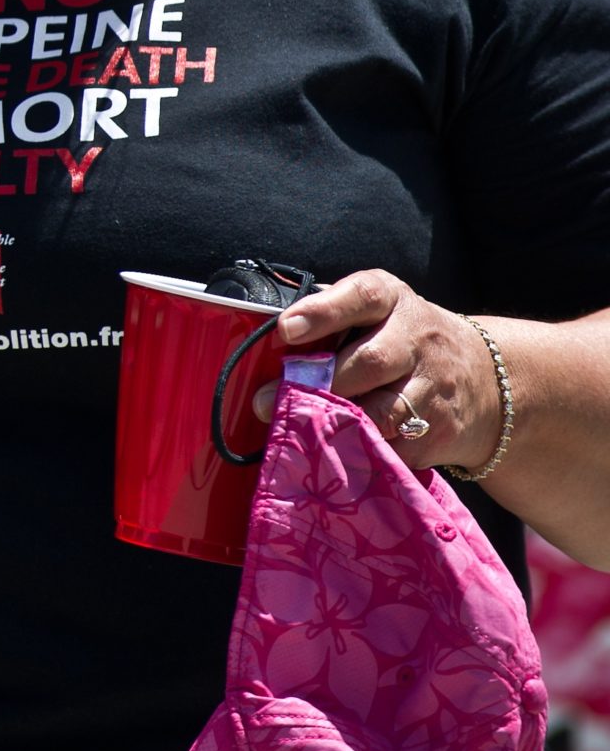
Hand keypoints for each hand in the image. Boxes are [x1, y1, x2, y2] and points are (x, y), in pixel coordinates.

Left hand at [262, 269, 502, 472]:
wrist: (487, 381)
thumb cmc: (401, 340)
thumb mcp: (375, 313)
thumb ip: (329, 320)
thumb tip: (262, 346)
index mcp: (392, 300)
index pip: (361, 297)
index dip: (323, 312)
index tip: (286, 330)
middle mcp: (417, 339)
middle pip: (370, 362)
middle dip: (319, 384)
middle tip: (268, 401)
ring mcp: (434, 387)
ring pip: (384, 411)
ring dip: (339, 424)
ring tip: (302, 430)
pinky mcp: (441, 430)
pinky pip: (395, 448)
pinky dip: (363, 453)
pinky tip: (339, 454)